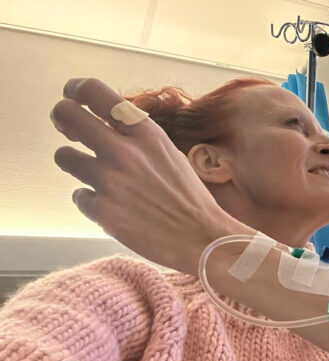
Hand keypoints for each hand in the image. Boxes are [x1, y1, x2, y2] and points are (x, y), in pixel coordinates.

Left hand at [51, 78, 248, 274]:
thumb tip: (106, 124)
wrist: (201, 237)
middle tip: (66, 127)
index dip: (75, 90)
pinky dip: (91, 199)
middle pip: (67, 114)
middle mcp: (124, 152)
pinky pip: (78, 195)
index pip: (95, 92)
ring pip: (63, 156)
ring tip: (95, 172)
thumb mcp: (169, 153)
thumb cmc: (190, 198)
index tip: (71, 95)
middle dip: (62, 117)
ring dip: (74, 161)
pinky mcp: (101, 210)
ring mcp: (109, 181)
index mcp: (146, 133)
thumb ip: (138, 137)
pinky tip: (112, 204)